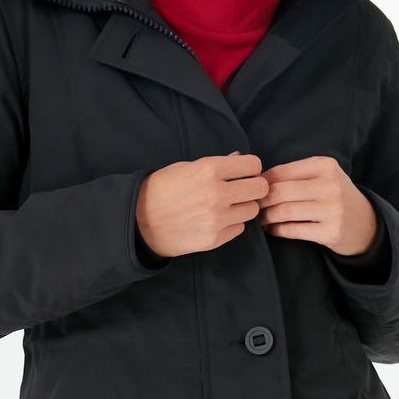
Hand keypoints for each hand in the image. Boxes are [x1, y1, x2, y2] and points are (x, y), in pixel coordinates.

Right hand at [135, 152, 268, 258]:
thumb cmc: (161, 190)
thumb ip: (218, 164)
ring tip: (227, 206)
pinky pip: (239, 228)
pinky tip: (216, 220)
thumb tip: (240, 159)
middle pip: (260, 188)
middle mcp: (216, 193)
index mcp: (209, 169)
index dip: (252, 168)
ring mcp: (217, 219)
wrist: (139, 221)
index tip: (246, 173)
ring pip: (252, 210)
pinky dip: (232, 224)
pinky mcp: (214, 239)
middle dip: (255, 188)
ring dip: (243, 207)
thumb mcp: (186, 167)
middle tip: (244, 190)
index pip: (253, 165)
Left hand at [258, 156, 377, 255]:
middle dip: (260, 201)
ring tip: (262, 219)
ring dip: (266, 218)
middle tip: (254, 207)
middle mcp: (330, 186)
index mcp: (325, 166)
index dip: (261, 183)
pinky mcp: (331, 232)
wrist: (364, 222)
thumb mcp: (322, 175)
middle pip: (279, 192)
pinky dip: (276, 230)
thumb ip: (295, 173)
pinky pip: (292, 231)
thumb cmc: (334, 196)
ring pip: (283, 212)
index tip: (255, 192)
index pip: (280, 172)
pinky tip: (272, 229)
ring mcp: (332, 210)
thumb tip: (256, 179)